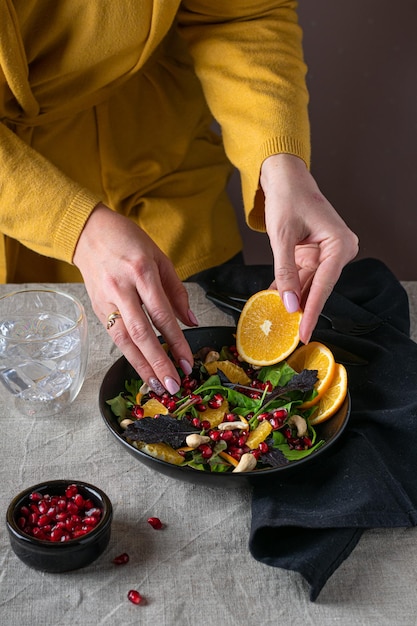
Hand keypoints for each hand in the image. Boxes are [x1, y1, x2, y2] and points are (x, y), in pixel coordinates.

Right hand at [73, 203, 197, 394]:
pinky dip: (128, 355)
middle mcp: (122, 288)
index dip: (176, 342)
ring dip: (142, 366)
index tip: (187, 362)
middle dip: (159, 362)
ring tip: (157, 386)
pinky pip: (114, 336)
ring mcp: (106, 300)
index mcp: (142, 272)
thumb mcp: (160, 258)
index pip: (162, 315)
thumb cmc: (128, 241)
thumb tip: (192, 321)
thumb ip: (177, 292)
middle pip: (142, 333)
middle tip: (173, 385)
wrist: (89, 233)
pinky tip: (140, 369)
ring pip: (124, 340)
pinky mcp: (96, 308)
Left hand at [260, 154, 358, 342]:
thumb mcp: (282, 237)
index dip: (312, 310)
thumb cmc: (288, 197)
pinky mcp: (313, 254)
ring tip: (280, 319)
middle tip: (293, 334)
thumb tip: (287, 302)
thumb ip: (285, 271)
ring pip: (309, 284)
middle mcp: (338, 250)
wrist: (284, 177)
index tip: (305, 331)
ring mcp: (326, 253)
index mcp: (339, 243)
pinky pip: (301, 276)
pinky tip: (275, 299)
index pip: (324, 284)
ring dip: (292, 299)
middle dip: (303, 308)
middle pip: (319, 287)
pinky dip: (288, 286)